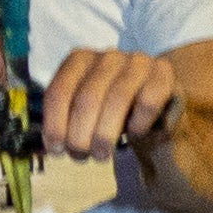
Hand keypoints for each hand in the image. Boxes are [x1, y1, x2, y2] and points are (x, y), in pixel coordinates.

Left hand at [35, 43, 189, 163]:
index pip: (59, 92)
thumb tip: (49, 147)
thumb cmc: (111, 105)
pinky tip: (133, 135)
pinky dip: (137, 124)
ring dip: (104, 134)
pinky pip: (147, 102)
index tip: (57, 150)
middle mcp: (107, 56)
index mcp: (79, 60)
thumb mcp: (83, 108)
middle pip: (87, 98)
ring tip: (101, 155)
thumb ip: (65, 120)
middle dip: (80, 135)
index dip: (55, 124)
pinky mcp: (163, 74)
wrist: (153, 93)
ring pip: (116, 99)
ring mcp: (137, 62)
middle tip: (81, 156)